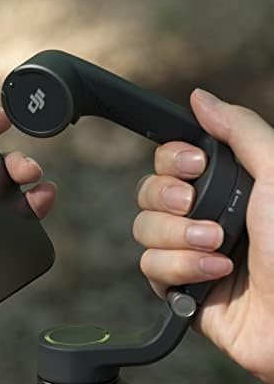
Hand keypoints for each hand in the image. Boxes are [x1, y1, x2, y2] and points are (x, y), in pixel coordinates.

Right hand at [134, 88, 273, 383]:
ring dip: (179, 239)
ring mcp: (186, 250)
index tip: (194, 167)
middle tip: (195, 208)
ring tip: (219, 248)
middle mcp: (199, 214)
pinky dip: (180, 269)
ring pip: (143, 230)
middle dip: (168, 200)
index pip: (168, 160)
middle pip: (146, 192)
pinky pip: (149, 267)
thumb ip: (240, 130)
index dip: (170, 161)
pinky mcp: (178, 285)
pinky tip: (215, 275)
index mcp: (221, 186)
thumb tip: (200, 97)